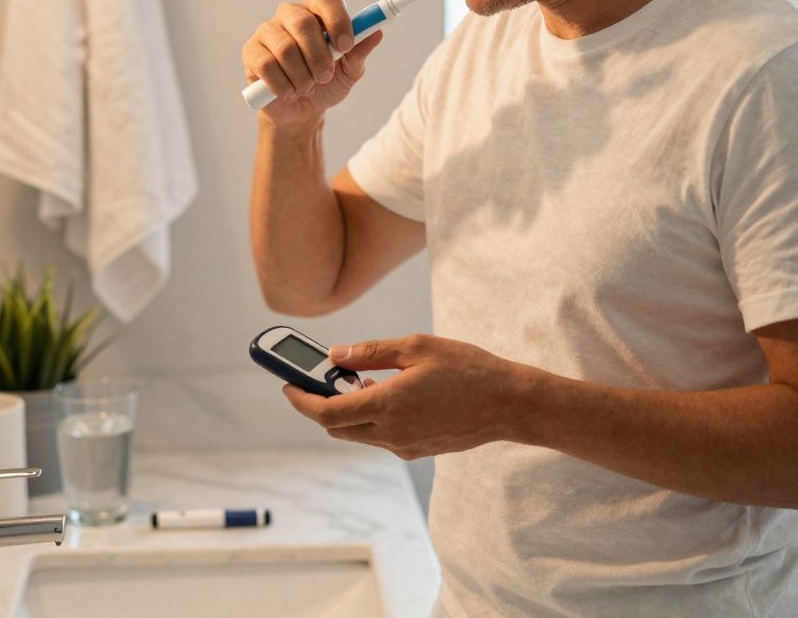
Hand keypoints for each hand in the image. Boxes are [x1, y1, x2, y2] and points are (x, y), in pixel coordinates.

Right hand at [241, 0, 385, 127]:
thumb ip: (359, 52)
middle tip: (325, 77)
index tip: (346, 47)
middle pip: (303, 22)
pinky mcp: (251, 52)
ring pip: (285, 48)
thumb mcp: (349, 72)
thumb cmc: (325, 84)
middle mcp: (290, 15)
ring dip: (302, 76)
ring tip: (307, 88)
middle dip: (319, 56)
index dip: (338, 21)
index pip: (327, 0)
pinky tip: (289, 93)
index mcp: (316, 13)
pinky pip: (266, 66)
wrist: (300, 111)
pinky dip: (283, 86)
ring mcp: (267, 31)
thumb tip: (377, 33)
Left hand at [282, 334, 536, 459]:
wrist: (509, 403)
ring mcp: (404, 445)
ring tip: (355, 381)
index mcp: (387, 406)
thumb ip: (371, 353)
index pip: (326, 412)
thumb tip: (335, 355)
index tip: (287, 384)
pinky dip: (369, 418)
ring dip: (346, 411)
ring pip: (357, 434)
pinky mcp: (417, 449)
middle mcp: (391, 433)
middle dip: (319, 404)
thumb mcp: (416, 347)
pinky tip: (384, 393)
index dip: (301, 399)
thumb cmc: (468, 369)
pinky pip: (380, 437)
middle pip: (337, 427)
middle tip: (317, 378)